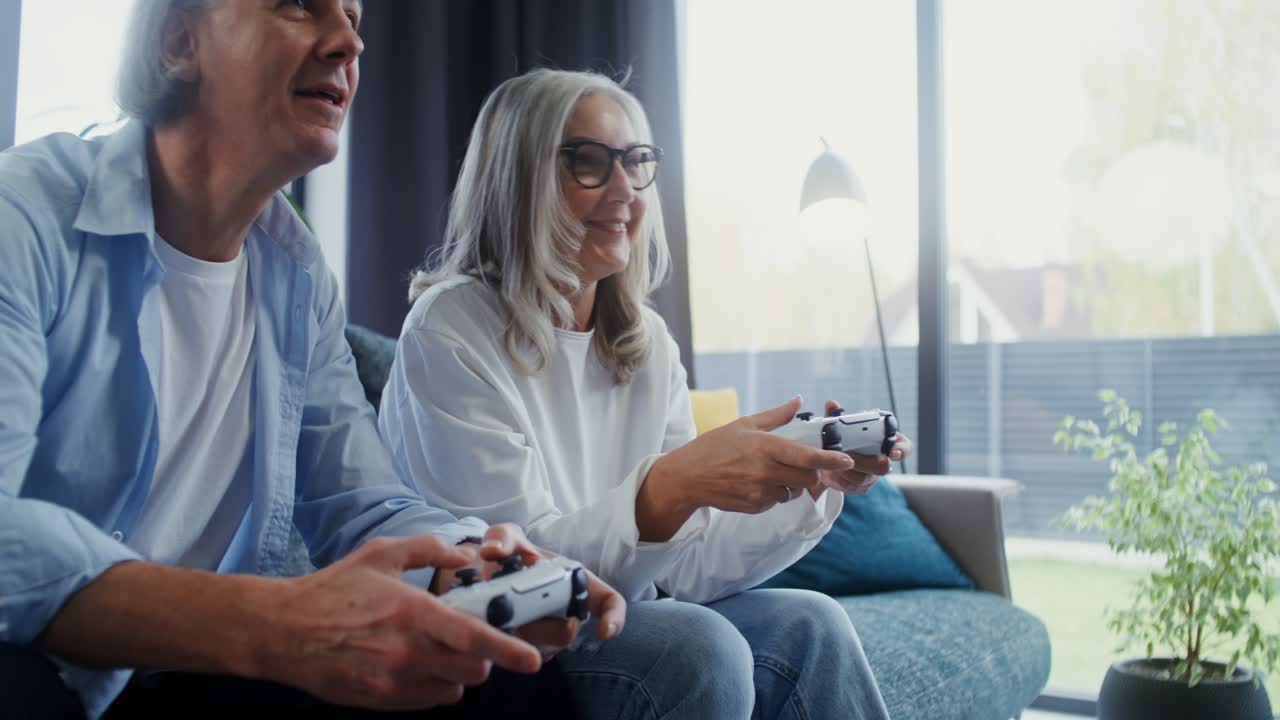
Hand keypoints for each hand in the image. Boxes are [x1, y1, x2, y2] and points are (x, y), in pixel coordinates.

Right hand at [265, 535, 544, 710]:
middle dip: (482, 658)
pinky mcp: (379, 700)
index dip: (508, 651)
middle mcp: (408, 651)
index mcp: (413, 612)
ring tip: (440, 655)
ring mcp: (393, 680)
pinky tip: (419, 668)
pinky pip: (427, 703)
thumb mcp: (382, 554)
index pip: (474, 638)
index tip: (531, 661)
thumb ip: (430, 550)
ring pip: (453, 690)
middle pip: (472, 670)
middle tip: (470, 642)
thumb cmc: (333, 589)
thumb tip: (465, 556)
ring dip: (457, 675)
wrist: (283, 630)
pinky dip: (434, 689)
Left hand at [431, 524, 625, 658]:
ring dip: (518, 635)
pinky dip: (507, 644)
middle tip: (511, 612)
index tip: (603, 632)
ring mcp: (549, 634)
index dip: (614, 618)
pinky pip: (523, 655)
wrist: (483, 574)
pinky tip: (492, 628)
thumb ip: (501, 538)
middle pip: (567, 632)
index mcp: (575, 581)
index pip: (609, 601)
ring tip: (495, 615)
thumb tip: (492, 552)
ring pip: (543, 648)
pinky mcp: (530, 650)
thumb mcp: (504, 537)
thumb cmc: (508, 554)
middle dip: (538, 625)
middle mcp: (568, 611)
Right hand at [638, 396, 856, 539]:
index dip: (830, 460)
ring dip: (792, 484)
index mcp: (765, 446)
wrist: (687, 477)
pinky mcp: (755, 506)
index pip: (806, 456)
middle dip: (812, 473)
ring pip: (794, 492)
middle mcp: (765, 471)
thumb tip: (798, 401)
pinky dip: (775, 494)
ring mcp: (760, 491)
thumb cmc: (714, 446)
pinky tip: (757, 484)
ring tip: (772, 473)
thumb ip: (776, 415)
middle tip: (804, 466)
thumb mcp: (744, 424)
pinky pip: (777, 502)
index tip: (845, 459)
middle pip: (808, 478)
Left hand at [814, 399, 913, 496]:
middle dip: (863, 461)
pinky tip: (829, 471)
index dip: (901, 450)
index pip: (904, 446)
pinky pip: (851, 487)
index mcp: (885, 442)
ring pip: (863, 479)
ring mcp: (872, 477)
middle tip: (847, 454)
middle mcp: (883, 461)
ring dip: (846, 470)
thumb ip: (836, 416)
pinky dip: (838, 479)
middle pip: (883, 467)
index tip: (893, 452)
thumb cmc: (842, 440)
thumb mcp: (838, 426)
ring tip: (832, 461)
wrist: (829, 461)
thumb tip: (831, 404)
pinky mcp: (859, 488)